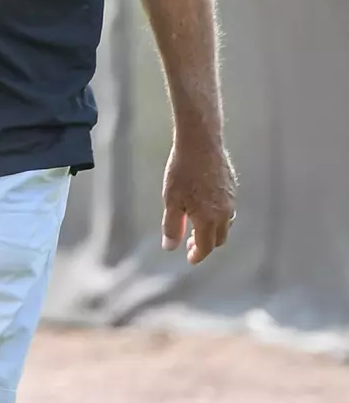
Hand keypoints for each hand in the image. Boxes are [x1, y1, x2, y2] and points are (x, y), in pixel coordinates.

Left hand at [161, 135, 236, 264]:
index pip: (205, 247)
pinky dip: (219, 216)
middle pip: (219, 239)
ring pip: (226, 224)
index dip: (197, 255)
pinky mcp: (232, 188)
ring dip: (214, 230)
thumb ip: (172, 226)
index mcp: (209, 219)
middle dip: (205, 245)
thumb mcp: (171, 200)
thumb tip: (170, 247)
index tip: (190, 259)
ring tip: (197, 226)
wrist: (201, 143)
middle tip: (190, 242)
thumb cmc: (182, 172)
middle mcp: (225, 213)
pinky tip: (206, 207)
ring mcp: (231, 200)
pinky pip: (228, 209)